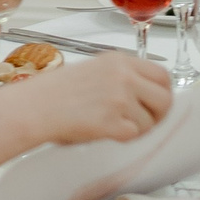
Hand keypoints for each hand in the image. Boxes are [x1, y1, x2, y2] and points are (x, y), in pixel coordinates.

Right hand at [4, 51, 171, 144]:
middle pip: (165, 99)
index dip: (163, 92)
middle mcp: (124, 76)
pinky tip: (107, 133)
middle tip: (145, 123)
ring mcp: (119, 99)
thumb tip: (147, 95)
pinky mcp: (112, 122)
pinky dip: (123, 138)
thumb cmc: (57, 92)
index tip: (156, 103)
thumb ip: (123, 77)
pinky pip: (133, 135)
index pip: (162, 75)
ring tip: (114, 127)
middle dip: (158, 115)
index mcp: (120, 61)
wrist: (34, 107)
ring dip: (136, 129)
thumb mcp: (94, 70)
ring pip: (149, 121)